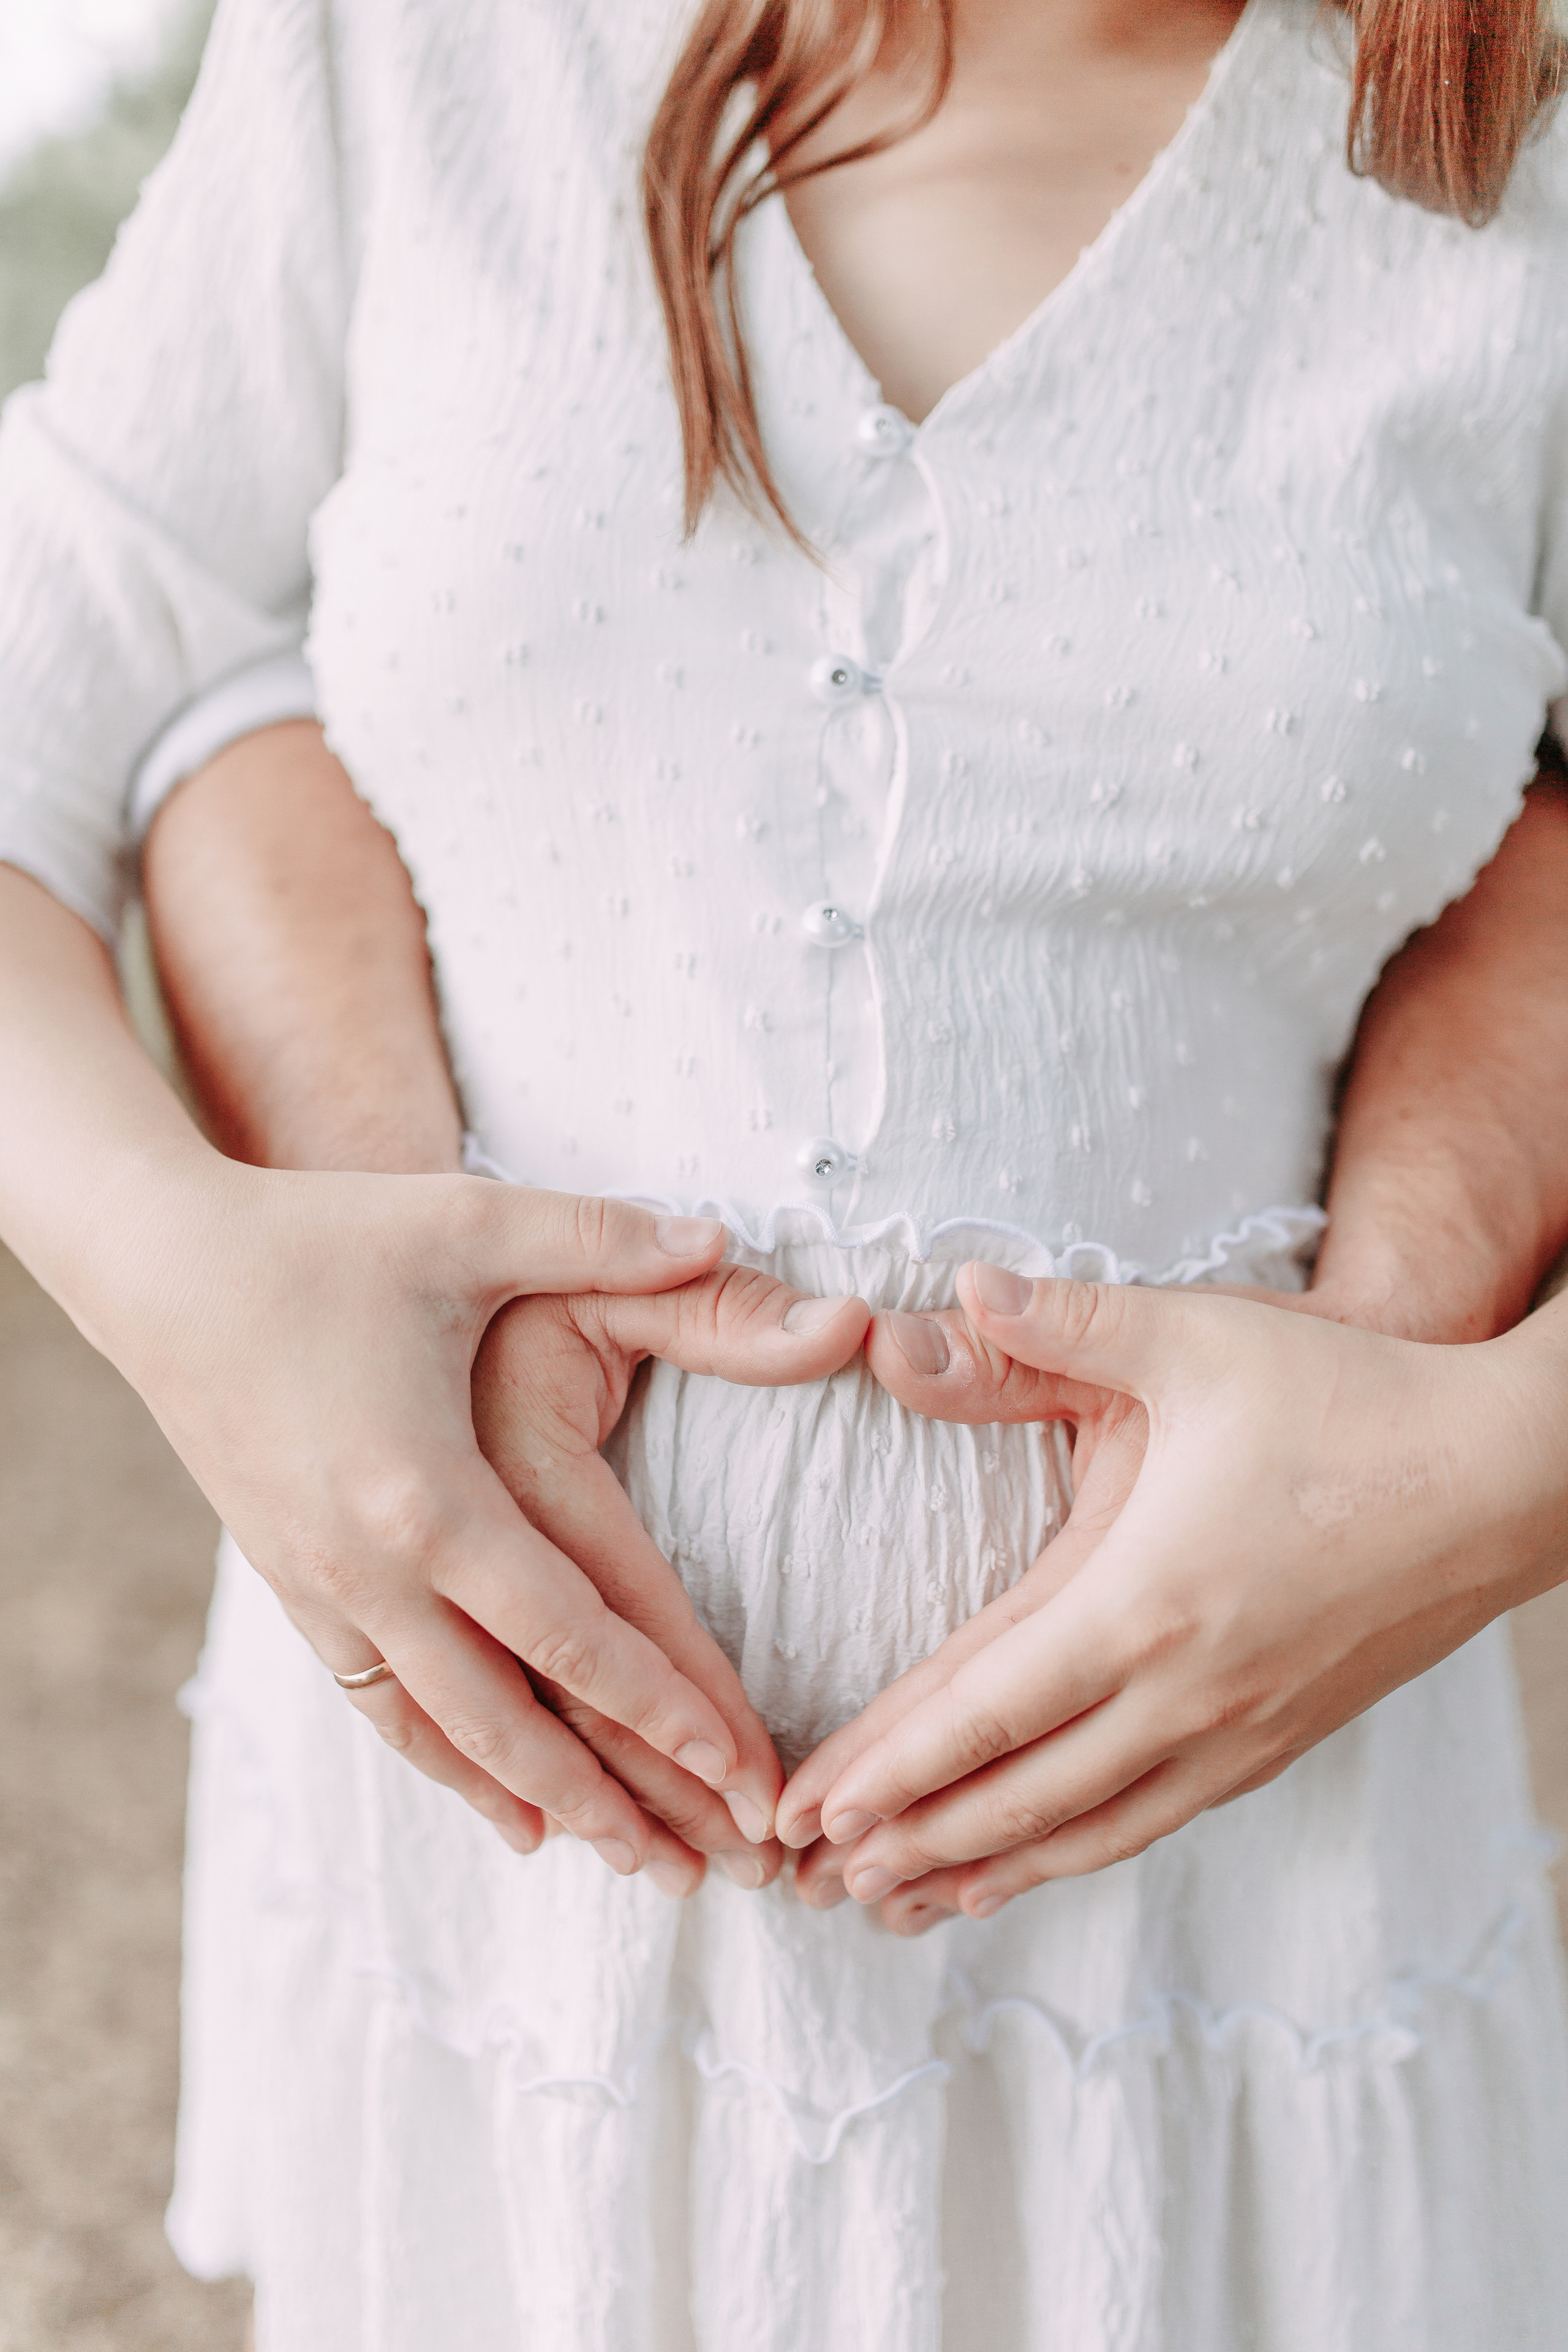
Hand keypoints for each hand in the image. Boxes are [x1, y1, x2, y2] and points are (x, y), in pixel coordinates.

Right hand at [96, 1159, 831, 1884]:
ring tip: (623, 1859)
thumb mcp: (471, 1224)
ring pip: (444, 1731)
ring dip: (537, 1801)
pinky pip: (380, 1703)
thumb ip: (609, 1235)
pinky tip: (500, 1803)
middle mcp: (374, 1567)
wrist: (160, 1267)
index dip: (668, 1710)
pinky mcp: (292, 1583)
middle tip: (705, 1871)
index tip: (744, 1778)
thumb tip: (725, 1234)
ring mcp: (323, 1587)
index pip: (576, 1632)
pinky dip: (446, 1763)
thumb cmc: (322, 1239)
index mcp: (433, 1492)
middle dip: (619, 1798)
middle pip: (515, 1718)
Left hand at [782, 1264, 1543, 1924]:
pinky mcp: (1282, 1738)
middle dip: (906, 1838)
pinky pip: (1156, 1819)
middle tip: (814, 1877)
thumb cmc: (1350, 1399)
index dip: (887, 1766)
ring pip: (1086, 1829)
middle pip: (1016, 1792)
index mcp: (1142, 1599)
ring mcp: (1239, 1729)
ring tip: (902, 1900)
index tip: (807, 1811)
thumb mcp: (1196, 1341)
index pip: (981, 1709)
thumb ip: (1061, 1322)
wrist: (1506, 1476)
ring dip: (985, 1866)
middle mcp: (1185, 1690)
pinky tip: (1042, 1860)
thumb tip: (953, 1286)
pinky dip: (1079, 1852)